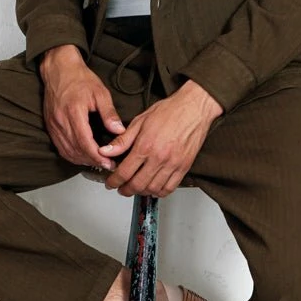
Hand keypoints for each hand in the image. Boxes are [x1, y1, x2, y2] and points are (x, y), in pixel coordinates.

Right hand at [39, 45, 124, 169]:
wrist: (59, 70)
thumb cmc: (79, 79)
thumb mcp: (100, 93)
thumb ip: (109, 113)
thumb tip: (119, 130)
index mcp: (74, 112)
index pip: (85, 142)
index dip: (97, 156)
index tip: (108, 162)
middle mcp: (61, 121)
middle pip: (76, 150)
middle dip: (92, 161)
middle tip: (107, 165)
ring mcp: (53, 125)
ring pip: (67, 151)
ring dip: (82, 160)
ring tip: (97, 162)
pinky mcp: (50, 126)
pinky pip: (60, 147)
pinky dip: (71, 155)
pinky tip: (82, 156)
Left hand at [100, 80, 222, 197]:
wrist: (194, 108)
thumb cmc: (169, 111)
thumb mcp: (140, 121)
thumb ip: (122, 140)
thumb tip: (106, 151)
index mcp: (145, 146)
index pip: (124, 172)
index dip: (114, 181)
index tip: (111, 183)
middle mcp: (159, 157)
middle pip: (138, 185)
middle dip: (125, 190)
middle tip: (121, 188)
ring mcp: (173, 164)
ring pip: (153, 189)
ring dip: (141, 192)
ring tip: (136, 188)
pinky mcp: (184, 167)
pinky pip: (170, 188)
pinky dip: (159, 192)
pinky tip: (153, 188)